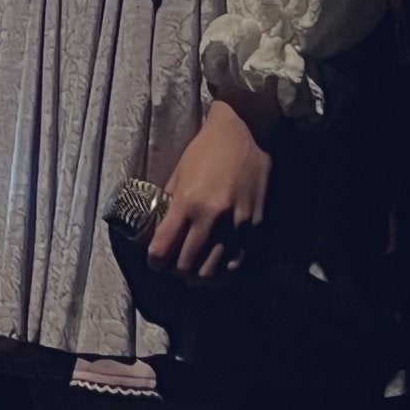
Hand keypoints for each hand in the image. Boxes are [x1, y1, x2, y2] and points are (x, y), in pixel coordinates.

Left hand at [147, 86, 279, 279]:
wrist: (247, 133)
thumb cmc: (206, 151)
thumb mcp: (178, 175)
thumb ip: (170, 207)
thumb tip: (160, 234)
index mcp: (187, 203)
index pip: (163, 250)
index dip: (155, 262)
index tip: (155, 261)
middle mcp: (212, 218)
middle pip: (186, 266)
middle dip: (175, 271)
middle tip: (173, 267)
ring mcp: (236, 224)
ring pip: (212, 271)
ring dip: (198, 276)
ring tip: (192, 271)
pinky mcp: (254, 226)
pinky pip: (236, 262)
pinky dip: (223, 272)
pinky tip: (215, 269)